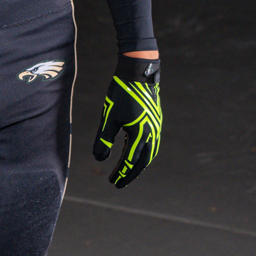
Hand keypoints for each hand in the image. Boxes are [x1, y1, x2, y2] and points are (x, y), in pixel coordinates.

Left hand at [93, 55, 160, 187]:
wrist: (138, 73)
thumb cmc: (121, 93)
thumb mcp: (109, 117)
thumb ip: (104, 139)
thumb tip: (99, 159)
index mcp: (140, 134)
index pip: (130, 161)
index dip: (121, 173)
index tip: (112, 182)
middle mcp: (151, 134)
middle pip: (142, 161)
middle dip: (131, 173)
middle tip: (119, 183)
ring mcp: (156, 128)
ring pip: (149, 153)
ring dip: (139, 165)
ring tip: (128, 172)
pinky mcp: (155, 122)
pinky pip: (151, 144)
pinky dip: (143, 153)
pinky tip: (133, 153)